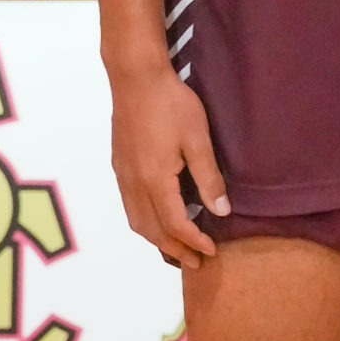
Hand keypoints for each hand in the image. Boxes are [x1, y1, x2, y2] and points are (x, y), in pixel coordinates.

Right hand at [108, 58, 229, 267]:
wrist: (135, 78)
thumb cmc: (171, 104)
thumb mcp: (198, 139)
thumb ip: (209, 177)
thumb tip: (220, 211)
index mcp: (155, 180)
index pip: (175, 225)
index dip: (194, 242)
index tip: (212, 251)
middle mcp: (133, 183)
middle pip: (151, 230)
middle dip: (174, 250)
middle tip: (196, 262)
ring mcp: (122, 174)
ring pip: (136, 220)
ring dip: (156, 239)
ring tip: (176, 248)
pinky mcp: (119, 164)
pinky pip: (129, 205)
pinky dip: (144, 221)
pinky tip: (157, 217)